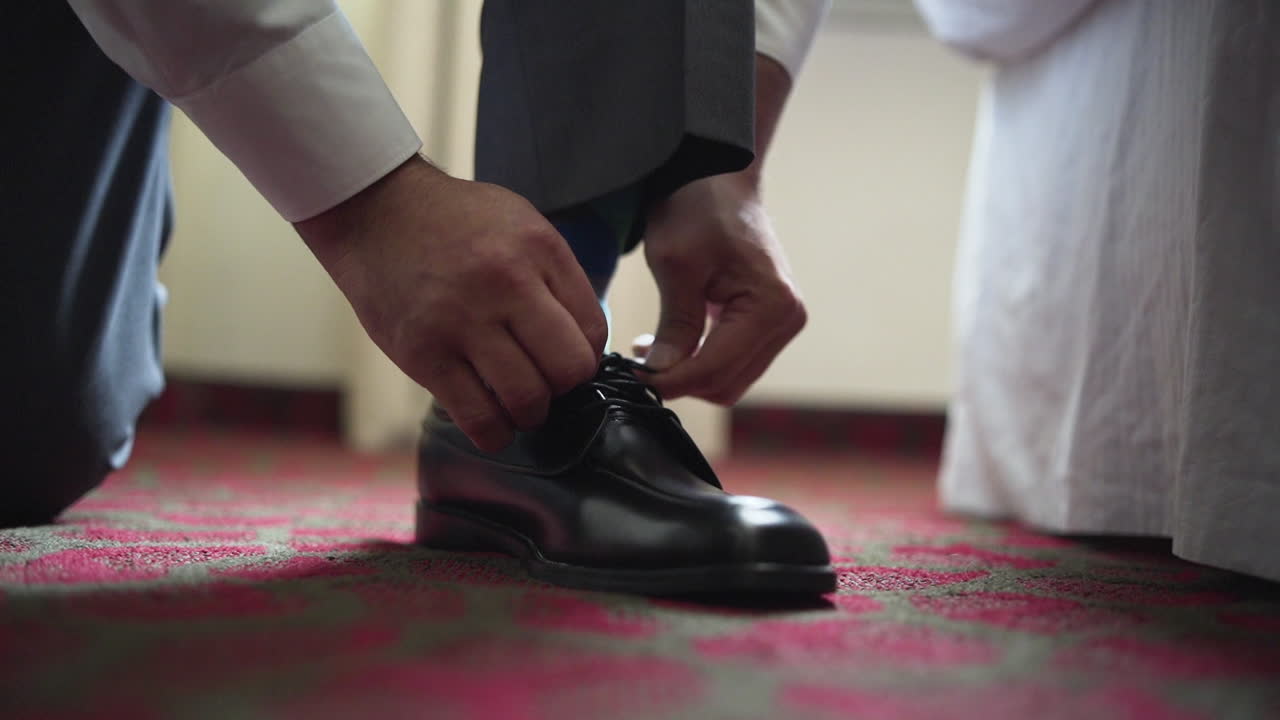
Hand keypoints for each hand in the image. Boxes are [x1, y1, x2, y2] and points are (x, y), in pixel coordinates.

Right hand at [295, 157, 606, 450]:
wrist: (375, 213)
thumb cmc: (454, 221)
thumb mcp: (520, 223)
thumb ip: (555, 274)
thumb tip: (584, 339)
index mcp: (538, 250)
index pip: (593, 329)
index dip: (587, 355)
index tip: (569, 359)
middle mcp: (506, 284)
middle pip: (568, 369)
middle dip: (565, 388)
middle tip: (547, 384)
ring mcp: (462, 322)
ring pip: (526, 399)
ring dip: (530, 413)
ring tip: (520, 404)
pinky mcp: (423, 355)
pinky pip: (476, 416)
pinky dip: (494, 432)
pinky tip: (493, 424)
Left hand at [638, 173, 805, 404]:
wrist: (720, 179)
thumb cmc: (698, 208)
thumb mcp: (675, 264)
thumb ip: (674, 325)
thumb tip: (659, 374)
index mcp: (771, 305)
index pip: (715, 368)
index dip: (670, 381)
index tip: (631, 377)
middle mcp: (787, 320)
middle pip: (726, 384)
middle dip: (680, 381)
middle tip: (637, 366)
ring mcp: (783, 323)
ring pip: (730, 380)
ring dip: (690, 375)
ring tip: (649, 352)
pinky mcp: (770, 323)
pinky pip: (735, 363)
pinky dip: (701, 363)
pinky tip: (670, 345)